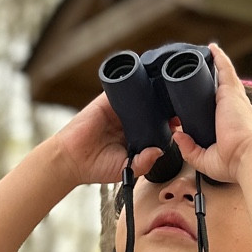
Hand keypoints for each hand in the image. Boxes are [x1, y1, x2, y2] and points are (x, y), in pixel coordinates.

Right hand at [51, 91, 166, 188]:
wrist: (71, 160)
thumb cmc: (96, 166)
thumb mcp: (126, 169)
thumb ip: (143, 162)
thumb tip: (160, 151)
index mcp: (136, 136)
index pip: (157, 125)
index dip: (169, 122)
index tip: (180, 121)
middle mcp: (129, 121)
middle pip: (151, 107)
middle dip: (164, 105)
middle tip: (177, 105)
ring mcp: (118, 109)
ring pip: (139, 95)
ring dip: (151, 91)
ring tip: (165, 91)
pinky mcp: (106, 101)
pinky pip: (121, 87)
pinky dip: (132, 82)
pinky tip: (143, 82)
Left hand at [169, 41, 251, 184]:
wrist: (246, 157)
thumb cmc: (232, 162)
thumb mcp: (205, 159)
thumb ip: (189, 149)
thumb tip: (177, 135)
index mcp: (231, 123)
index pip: (220, 106)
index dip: (211, 100)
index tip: (200, 97)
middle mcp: (235, 108)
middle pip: (221, 87)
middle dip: (212, 78)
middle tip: (201, 69)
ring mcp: (234, 98)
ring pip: (223, 75)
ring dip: (214, 63)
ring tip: (204, 53)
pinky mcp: (230, 91)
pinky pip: (225, 68)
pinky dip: (219, 57)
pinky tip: (211, 48)